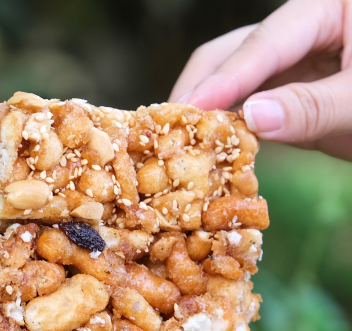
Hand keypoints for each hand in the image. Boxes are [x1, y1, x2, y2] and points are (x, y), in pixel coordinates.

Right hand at [169, 0, 351, 159]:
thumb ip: (313, 106)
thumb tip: (252, 118)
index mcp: (325, 9)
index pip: (263, 43)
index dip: (223, 78)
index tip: (188, 108)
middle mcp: (303, 32)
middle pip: (235, 53)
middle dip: (202, 90)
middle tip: (170, 128)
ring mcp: (297, 65)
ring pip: (237, 84)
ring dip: (211, 113)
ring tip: (181, 141)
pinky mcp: (294, 99)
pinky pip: (252, 112)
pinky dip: (231, 132)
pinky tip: (210, 150)